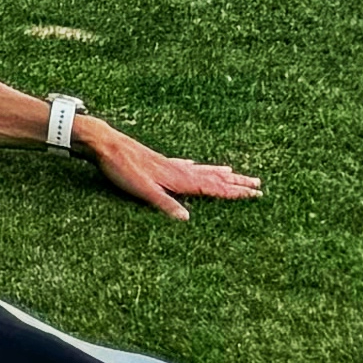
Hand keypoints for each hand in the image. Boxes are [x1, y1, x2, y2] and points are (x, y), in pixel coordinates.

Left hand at [77, 117, 262, 218]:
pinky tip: (194, 164)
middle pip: (213, 176)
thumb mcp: (141, 190)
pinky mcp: (157, 161)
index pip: (213, 187)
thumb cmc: (121, 168)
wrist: (103, 143)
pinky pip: (184, 165)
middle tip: (258, 184)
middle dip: (236, 182)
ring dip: (220, 172)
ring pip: (201, 169)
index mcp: (178, 178)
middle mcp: (178, 170)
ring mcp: (168, 164)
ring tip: (235, 172)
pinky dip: (195, 166)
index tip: (256, 194)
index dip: (235, 192)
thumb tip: (188, 220)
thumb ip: (164, 205)